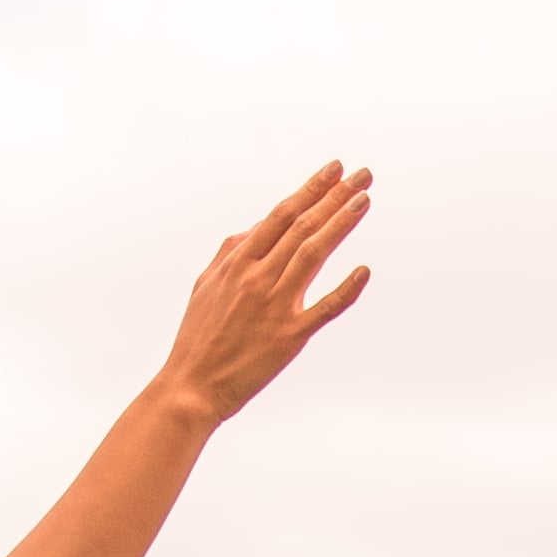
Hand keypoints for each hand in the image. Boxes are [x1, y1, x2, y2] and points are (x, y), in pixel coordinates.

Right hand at [151, 162, 374, 423]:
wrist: (191, 387)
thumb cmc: (197, 338)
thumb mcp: (205, 285)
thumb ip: (229, 253)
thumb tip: (254, 229)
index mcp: (237, 263)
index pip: (281, 215)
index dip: (310, 189)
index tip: (334, 169)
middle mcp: (257, 278)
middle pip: (302, 227)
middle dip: (334, 197)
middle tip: (363, 175)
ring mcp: (274, 306)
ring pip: (314, 254)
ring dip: (341, 224)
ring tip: (364, 201)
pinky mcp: (288, 337)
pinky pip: (324, 309)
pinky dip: (346, 289)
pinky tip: (364, 270)